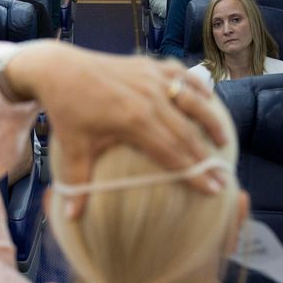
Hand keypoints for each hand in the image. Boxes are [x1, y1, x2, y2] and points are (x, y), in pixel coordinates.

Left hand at [5, 43, 226, 217]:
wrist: (59, 69)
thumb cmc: (67, 111)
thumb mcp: (72, 148)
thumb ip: (77, 183)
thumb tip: (72, 218)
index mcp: (133, 121)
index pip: (172, 153)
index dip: (194, 173)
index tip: (213, 189)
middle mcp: (149, 98)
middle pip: (187, 133)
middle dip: (206, 157)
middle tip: (223, 177)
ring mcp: (152, 77)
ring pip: (192, 101)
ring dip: (210, 121)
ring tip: (223, 142)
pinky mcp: (150, 64)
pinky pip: (182, 74)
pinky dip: (197, 87)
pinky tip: (208, 100)